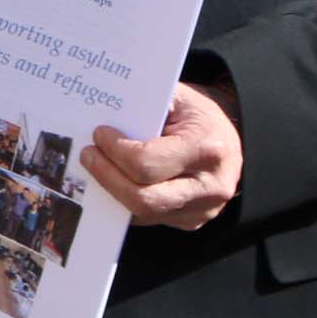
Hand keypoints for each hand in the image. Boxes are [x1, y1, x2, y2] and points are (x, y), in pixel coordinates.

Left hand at [86, 78, 244, 230]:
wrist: (228, 137)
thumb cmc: (199, 114)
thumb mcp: (178, 97)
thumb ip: (143, 103)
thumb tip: (99, 112)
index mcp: (207, 151)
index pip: (147, 163)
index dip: (115, 151)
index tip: (99, 135)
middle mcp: (209, 187)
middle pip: (144, 199)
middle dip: (107, 177)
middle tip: (88, 156)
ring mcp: (203, 209)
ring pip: (143, 214)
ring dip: (112, 191)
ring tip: (97, 167)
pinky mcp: (192, 220)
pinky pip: (149, 219)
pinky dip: (125, 201)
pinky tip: (114, 180)